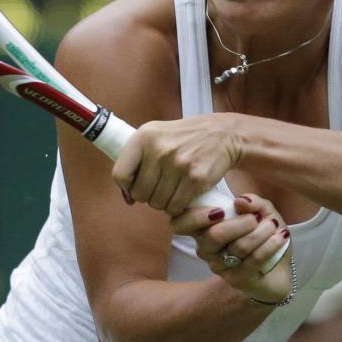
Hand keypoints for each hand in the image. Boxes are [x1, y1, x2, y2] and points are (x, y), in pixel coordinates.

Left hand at [111, 116, 242, 216]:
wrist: (221, 134)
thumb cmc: (183, 138)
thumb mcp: (156, 135)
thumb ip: (136, 160)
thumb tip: (126, 196)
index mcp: (144, 137)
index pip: (120, 174)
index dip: (126, 187)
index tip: (134, 188)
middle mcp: (159, 150)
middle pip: (140, 193)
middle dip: (148, 196)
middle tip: (159, 188)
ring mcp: (178, 164)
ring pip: (157, 203)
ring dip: (163, 202)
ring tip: (171, 190)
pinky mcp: (195, 178)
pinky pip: (175, 207)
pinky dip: (176, 207)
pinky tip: (182, 196)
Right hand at [169, 193, 291, 302]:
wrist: (278, 267)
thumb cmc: (262, 235)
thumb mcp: (261, 213)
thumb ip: (253, 202)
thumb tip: (241, 201)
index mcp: (203, 229)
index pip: (181, 223)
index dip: (195, 216)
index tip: (221, 210)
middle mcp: (205, 249)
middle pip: (214, 235)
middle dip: (240, 223)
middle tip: (256, 218)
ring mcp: (220, 266)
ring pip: (238, 247)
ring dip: (261, 232)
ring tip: (274, 225)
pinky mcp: (238, 279)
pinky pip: (254, 259)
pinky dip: (271, 244)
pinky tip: (281, 236)